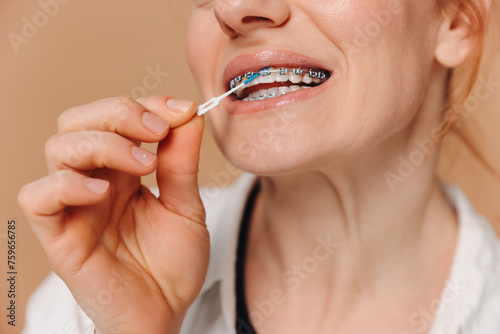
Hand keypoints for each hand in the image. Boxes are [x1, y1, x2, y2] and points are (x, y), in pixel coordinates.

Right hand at [18, 96, 208, 333]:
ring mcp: (75, 206)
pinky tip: (102, 191)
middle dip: (118, 113)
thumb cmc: (172, 264)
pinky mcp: (59, 236)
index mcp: (123, 171)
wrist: (164, 312)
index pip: (116, 117)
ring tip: (142, 164)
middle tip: (156, 130)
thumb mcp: (186, 207)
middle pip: (78, 121)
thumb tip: (188, 114)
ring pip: (58, 148)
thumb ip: (182, 163)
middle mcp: (95, 181)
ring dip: (102, 144)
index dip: (145, 105)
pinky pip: (38, 198)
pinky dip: (66, 184)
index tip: (180, 111)